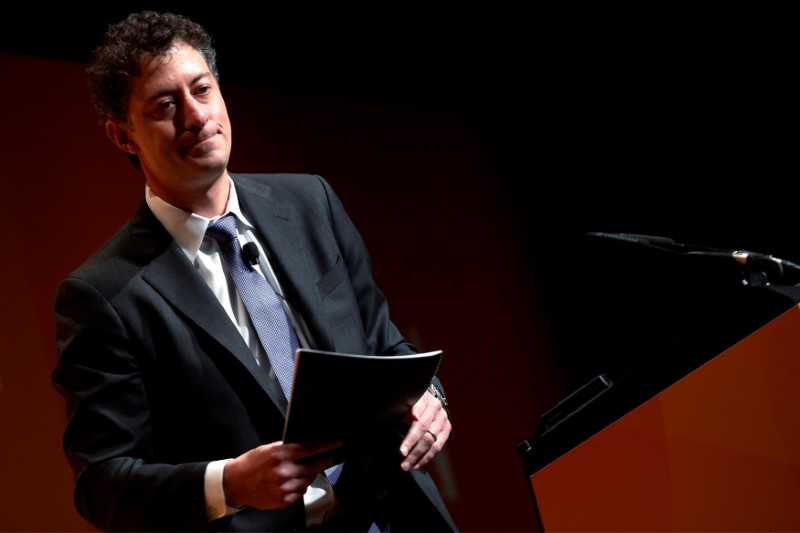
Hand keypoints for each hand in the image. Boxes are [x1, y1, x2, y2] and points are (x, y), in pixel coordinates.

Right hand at [222, 439, 341, 508]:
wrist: (236, 483)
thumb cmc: (252, 463)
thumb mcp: (270, 448)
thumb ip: (289, 448)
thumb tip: (310, 446)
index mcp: (281, 454)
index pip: (311, 448)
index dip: (327, 445)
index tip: (338, 443)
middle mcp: (285, 471)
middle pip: (314, 465)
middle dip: (324, 460)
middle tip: (328, 457)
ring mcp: (285, 487)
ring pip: (309, 479)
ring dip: (311, 474)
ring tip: (305, 469)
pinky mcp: (284, 500)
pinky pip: (301, 492)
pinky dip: (301, 486)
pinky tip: (294, 481)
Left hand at [399, 389, 450, 471]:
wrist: (426, 397)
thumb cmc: (411, 401)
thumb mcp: (406, 401)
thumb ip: (407, 411)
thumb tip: (412, 420)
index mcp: (426, 401)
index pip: (419, 424)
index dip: (410, 438)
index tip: (401, 451)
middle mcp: (438, 410)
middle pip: (426, 434)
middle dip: (413, 450)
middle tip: (402, 462)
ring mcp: (444, 420)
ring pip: (432, 443)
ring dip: (419, 457)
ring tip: (407, 466)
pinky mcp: (447, 429)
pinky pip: (437, 447)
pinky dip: (426, 458)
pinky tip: (416, 465)